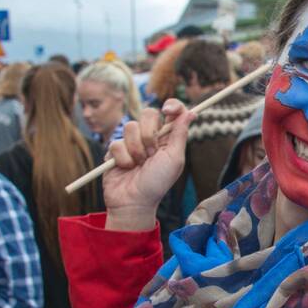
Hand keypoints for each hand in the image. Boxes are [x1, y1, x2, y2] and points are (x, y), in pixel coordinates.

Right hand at [104, 100, 194, 231]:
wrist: (134, 201)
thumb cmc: (157, 183)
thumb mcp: (174, 160)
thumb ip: (180, 134)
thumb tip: (191, 112)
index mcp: (169, 137)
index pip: (173, 111)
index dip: (172, 105)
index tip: (167, 110)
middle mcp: (151, 136)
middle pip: (148, 113)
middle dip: (149, 133)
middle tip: (151, 153)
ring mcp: (132, 142)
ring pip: (130, 127)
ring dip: (135, 150)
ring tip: (138, 165)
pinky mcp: (116, 150)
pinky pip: (116, 143)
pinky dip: (123, 158)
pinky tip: (125, 168)